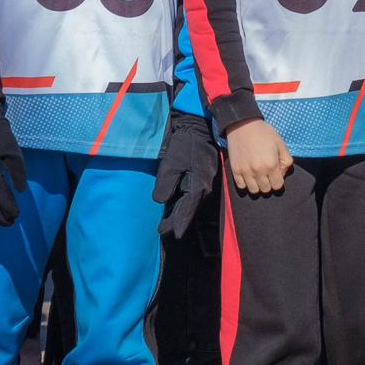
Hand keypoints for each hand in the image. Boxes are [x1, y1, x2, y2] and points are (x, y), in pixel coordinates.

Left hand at [150, 115, 220, 237]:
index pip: (187, 211)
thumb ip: (165, 183)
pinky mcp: (203, 177)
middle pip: (190, 210)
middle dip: (177, 221)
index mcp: (197, 187)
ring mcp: (205, 182)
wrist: (198, 128)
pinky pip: (193, 195)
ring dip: (180, 213)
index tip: (173, 235)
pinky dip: (185, 203)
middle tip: (163, 231)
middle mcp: (203, 188)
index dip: (179, 224)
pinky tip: (178, 205)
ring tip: (168, 222)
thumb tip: (160, 201)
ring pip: (192, 203)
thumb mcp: (171, 164)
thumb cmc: (184, 145)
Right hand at [224, 119, 293, 196]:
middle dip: (268, 183)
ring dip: (257, 185)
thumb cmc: (264, 133)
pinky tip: (248, 174)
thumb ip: (286, 160)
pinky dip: (246, 183)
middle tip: (266, 173)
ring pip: (253, 190)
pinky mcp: (235, 170)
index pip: (278, 186)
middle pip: (266, 189)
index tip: (275, 174)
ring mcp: (245, 171)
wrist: (243, 125)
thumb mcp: (280, 143)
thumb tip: (282, 173)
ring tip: (257, 175)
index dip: (278, 180)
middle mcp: (258, 170)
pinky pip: (241, 186)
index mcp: (271, 164)